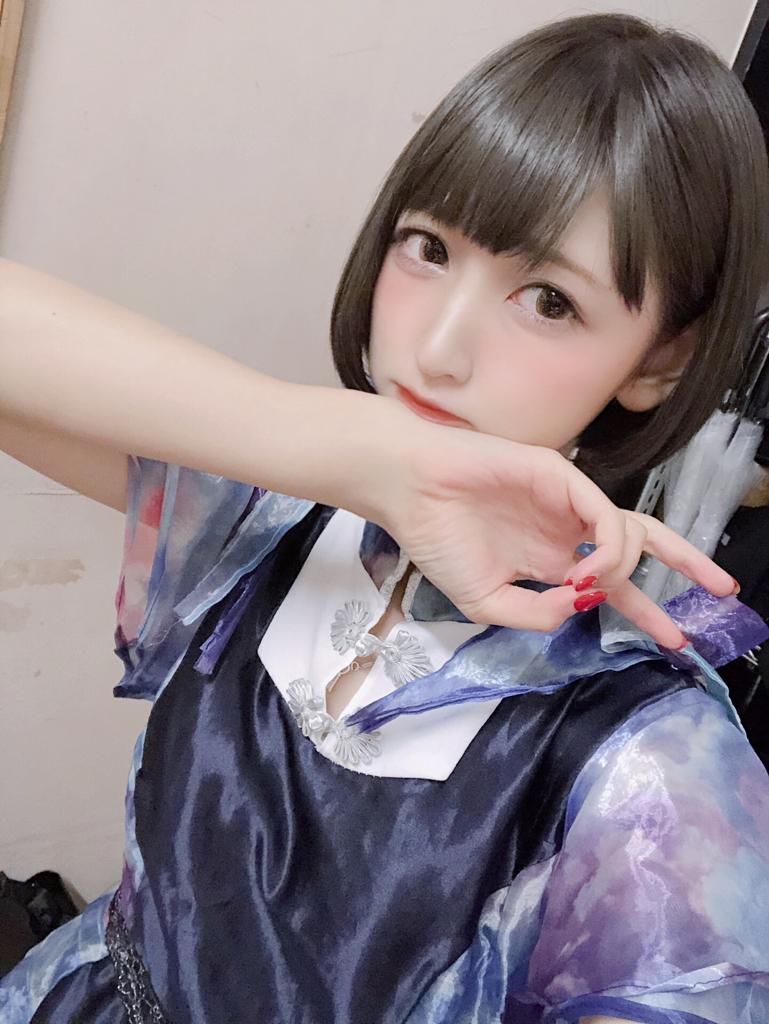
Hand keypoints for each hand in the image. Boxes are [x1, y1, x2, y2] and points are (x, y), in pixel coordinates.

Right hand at [371, 409, 735, 648]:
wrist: (410, 492)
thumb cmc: (439, 540)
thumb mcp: (485, 602)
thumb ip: (536, 614)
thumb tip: (581, 607)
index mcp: (548, 558)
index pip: (611, 584)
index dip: (646, 611)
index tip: (676, 640)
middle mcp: (566, 529)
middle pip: (641, 545)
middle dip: (687, 565)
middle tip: (723, 592)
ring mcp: (567, 501)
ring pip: (630, 530)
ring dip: (624, 569)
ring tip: (594, 587)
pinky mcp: (562, 477)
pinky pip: (604, 515)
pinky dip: (606, 548)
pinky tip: (585, 571)